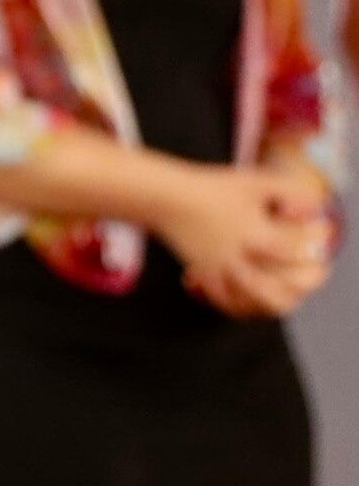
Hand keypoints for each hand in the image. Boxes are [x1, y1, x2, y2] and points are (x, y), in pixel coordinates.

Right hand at [154, 165, 330, 319]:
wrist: (167, 199)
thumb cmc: (211, 188)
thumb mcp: (256, 182)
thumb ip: (292, 192)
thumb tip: (315, 211)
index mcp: (257, 237)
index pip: (300, 249)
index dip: (316, 238)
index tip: (319, 228)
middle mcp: (242, 261)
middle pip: (288, 286)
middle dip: (306, 276)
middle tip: (312, 262)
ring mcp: (224, 273)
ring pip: (261, 302)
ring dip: (280, 294)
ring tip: (288, 280)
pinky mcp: (209, 277)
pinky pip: (232, 304)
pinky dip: (246, 303)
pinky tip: (254, 291)